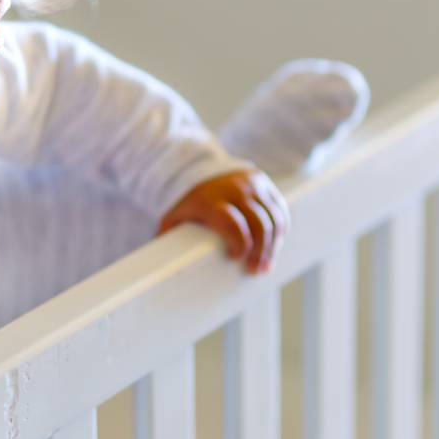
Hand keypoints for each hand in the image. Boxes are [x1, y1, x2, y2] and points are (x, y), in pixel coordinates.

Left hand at [157, 168, 288, 273]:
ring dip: (273, 245)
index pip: (232, 224)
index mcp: (211, 199)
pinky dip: (280, 229)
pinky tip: (274, 245)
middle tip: (255, 269)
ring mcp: (252, 185)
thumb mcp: (175, 217)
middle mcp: (234, 189)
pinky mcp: (264, 184)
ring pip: (273, 219)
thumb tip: (157, 268)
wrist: (200, 169)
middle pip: (259, 225)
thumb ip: (169, 238)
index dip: (239, 244)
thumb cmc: (188, 202)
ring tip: (265, 263)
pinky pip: (279, 209)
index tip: (235, 258)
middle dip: (260, 251)